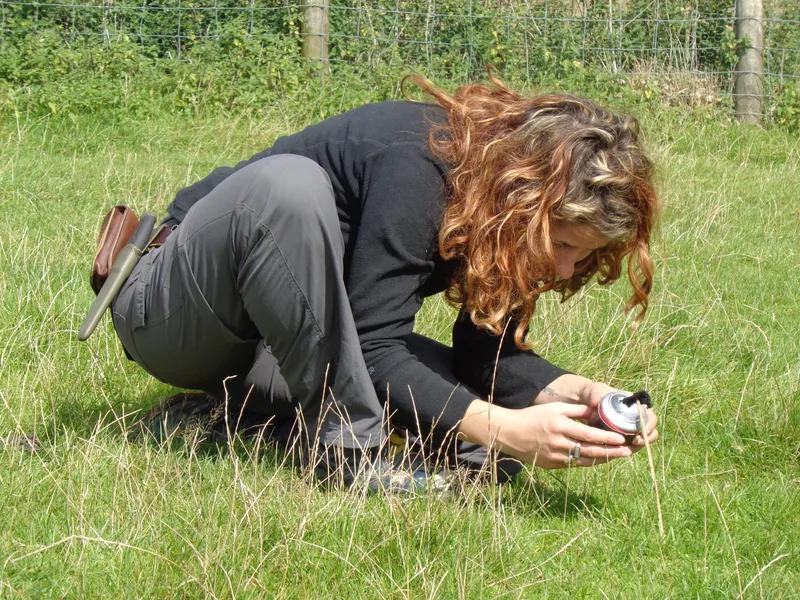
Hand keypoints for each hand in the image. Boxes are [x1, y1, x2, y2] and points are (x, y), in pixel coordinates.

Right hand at [460, 400, 633, 469]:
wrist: (509, 434)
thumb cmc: (532, 417)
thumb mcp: (553, 408)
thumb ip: (575, 410)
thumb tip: (595, 411)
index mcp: (559, 426)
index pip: (588, 434)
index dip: (606, 438)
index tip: (621, 439)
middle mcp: (558, 443)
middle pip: (589, 450)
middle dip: (610, 451)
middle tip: (627, 451)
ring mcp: (555, 456)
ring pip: (584, 461)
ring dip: (602, 459)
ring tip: (617, 456)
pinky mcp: (552, 465)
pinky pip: (574, 464)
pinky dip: (587, 462)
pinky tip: (598, 459)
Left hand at [582, 380, 659, 453]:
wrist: (584, 403)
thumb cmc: (592, 394)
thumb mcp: (593, 391)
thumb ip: (594, 394)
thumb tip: (596, 401)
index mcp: (635, 405)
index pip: (651, 416)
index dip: (650, 425)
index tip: (642, 431)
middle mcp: (636, 417)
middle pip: (650, 431)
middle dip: (646, 439)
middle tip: (635, 442)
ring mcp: (630, 428)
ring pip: (641, 440)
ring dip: (638, 446)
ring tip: (627, 449)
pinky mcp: (622, 437)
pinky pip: (629, 446)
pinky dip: (627, 449)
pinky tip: (619, 451)